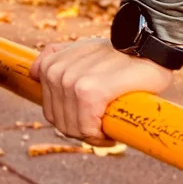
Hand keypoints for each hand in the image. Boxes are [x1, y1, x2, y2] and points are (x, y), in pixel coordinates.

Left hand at [29, 36, 177, 142]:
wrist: (149, 47)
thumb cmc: (119, 52)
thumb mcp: (82, 48)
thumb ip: (55, 56)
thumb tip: (33, 72)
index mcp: (50, 67)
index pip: (51, 112)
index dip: (72, 122)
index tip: (91, 121)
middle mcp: (56, 74)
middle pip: (61, 123)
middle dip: (82, 131)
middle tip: (104, 127)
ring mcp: (71, 83)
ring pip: (74, 128)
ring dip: (93, 135)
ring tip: (109, 128)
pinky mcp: (89, 93)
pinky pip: (87, 128)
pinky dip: (100, 136)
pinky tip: (112, 132)